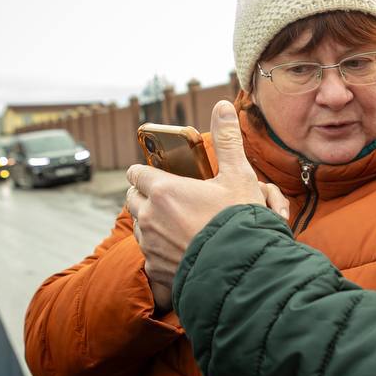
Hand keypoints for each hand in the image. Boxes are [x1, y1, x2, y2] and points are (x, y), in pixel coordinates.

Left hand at [127, 100, 289, 304]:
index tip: (158, 175)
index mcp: (163, 190)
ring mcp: (150, 245)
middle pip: (132, 199)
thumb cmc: (240, 222)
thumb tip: (223, 105)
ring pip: (139, 227)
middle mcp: (149, 217)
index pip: (136, 173)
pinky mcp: (156, 269)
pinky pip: (150, 254)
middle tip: (170, 200)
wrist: (243, 271)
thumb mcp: (239, 176)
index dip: (146, 172)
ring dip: (152, 224)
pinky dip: (161, 251)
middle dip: (146, 197)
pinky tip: (183, 250)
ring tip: (178, 225)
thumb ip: (227, 140)